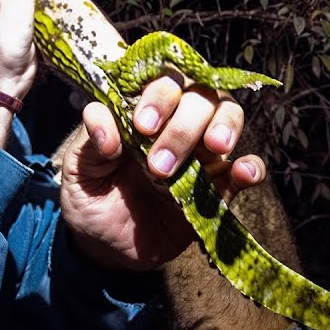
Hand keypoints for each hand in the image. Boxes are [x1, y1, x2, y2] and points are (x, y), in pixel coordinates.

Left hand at [59, 77, 265, 270]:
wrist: (106, 248)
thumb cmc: (91, 198)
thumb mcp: (78, 170)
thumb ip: (88, 141)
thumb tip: (107, 126)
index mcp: (143, 109)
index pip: (161, 80)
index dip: (158, 95)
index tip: (141, 126)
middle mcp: (177, 122)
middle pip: (200, 95)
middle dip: (183, 125)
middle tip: (158, 165)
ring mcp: (202, 152)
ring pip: (228, 115)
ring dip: (223, 128)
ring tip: (212, 150)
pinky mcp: (220, 187)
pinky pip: (247, 168)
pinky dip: (251, 166)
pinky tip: (243, 172)